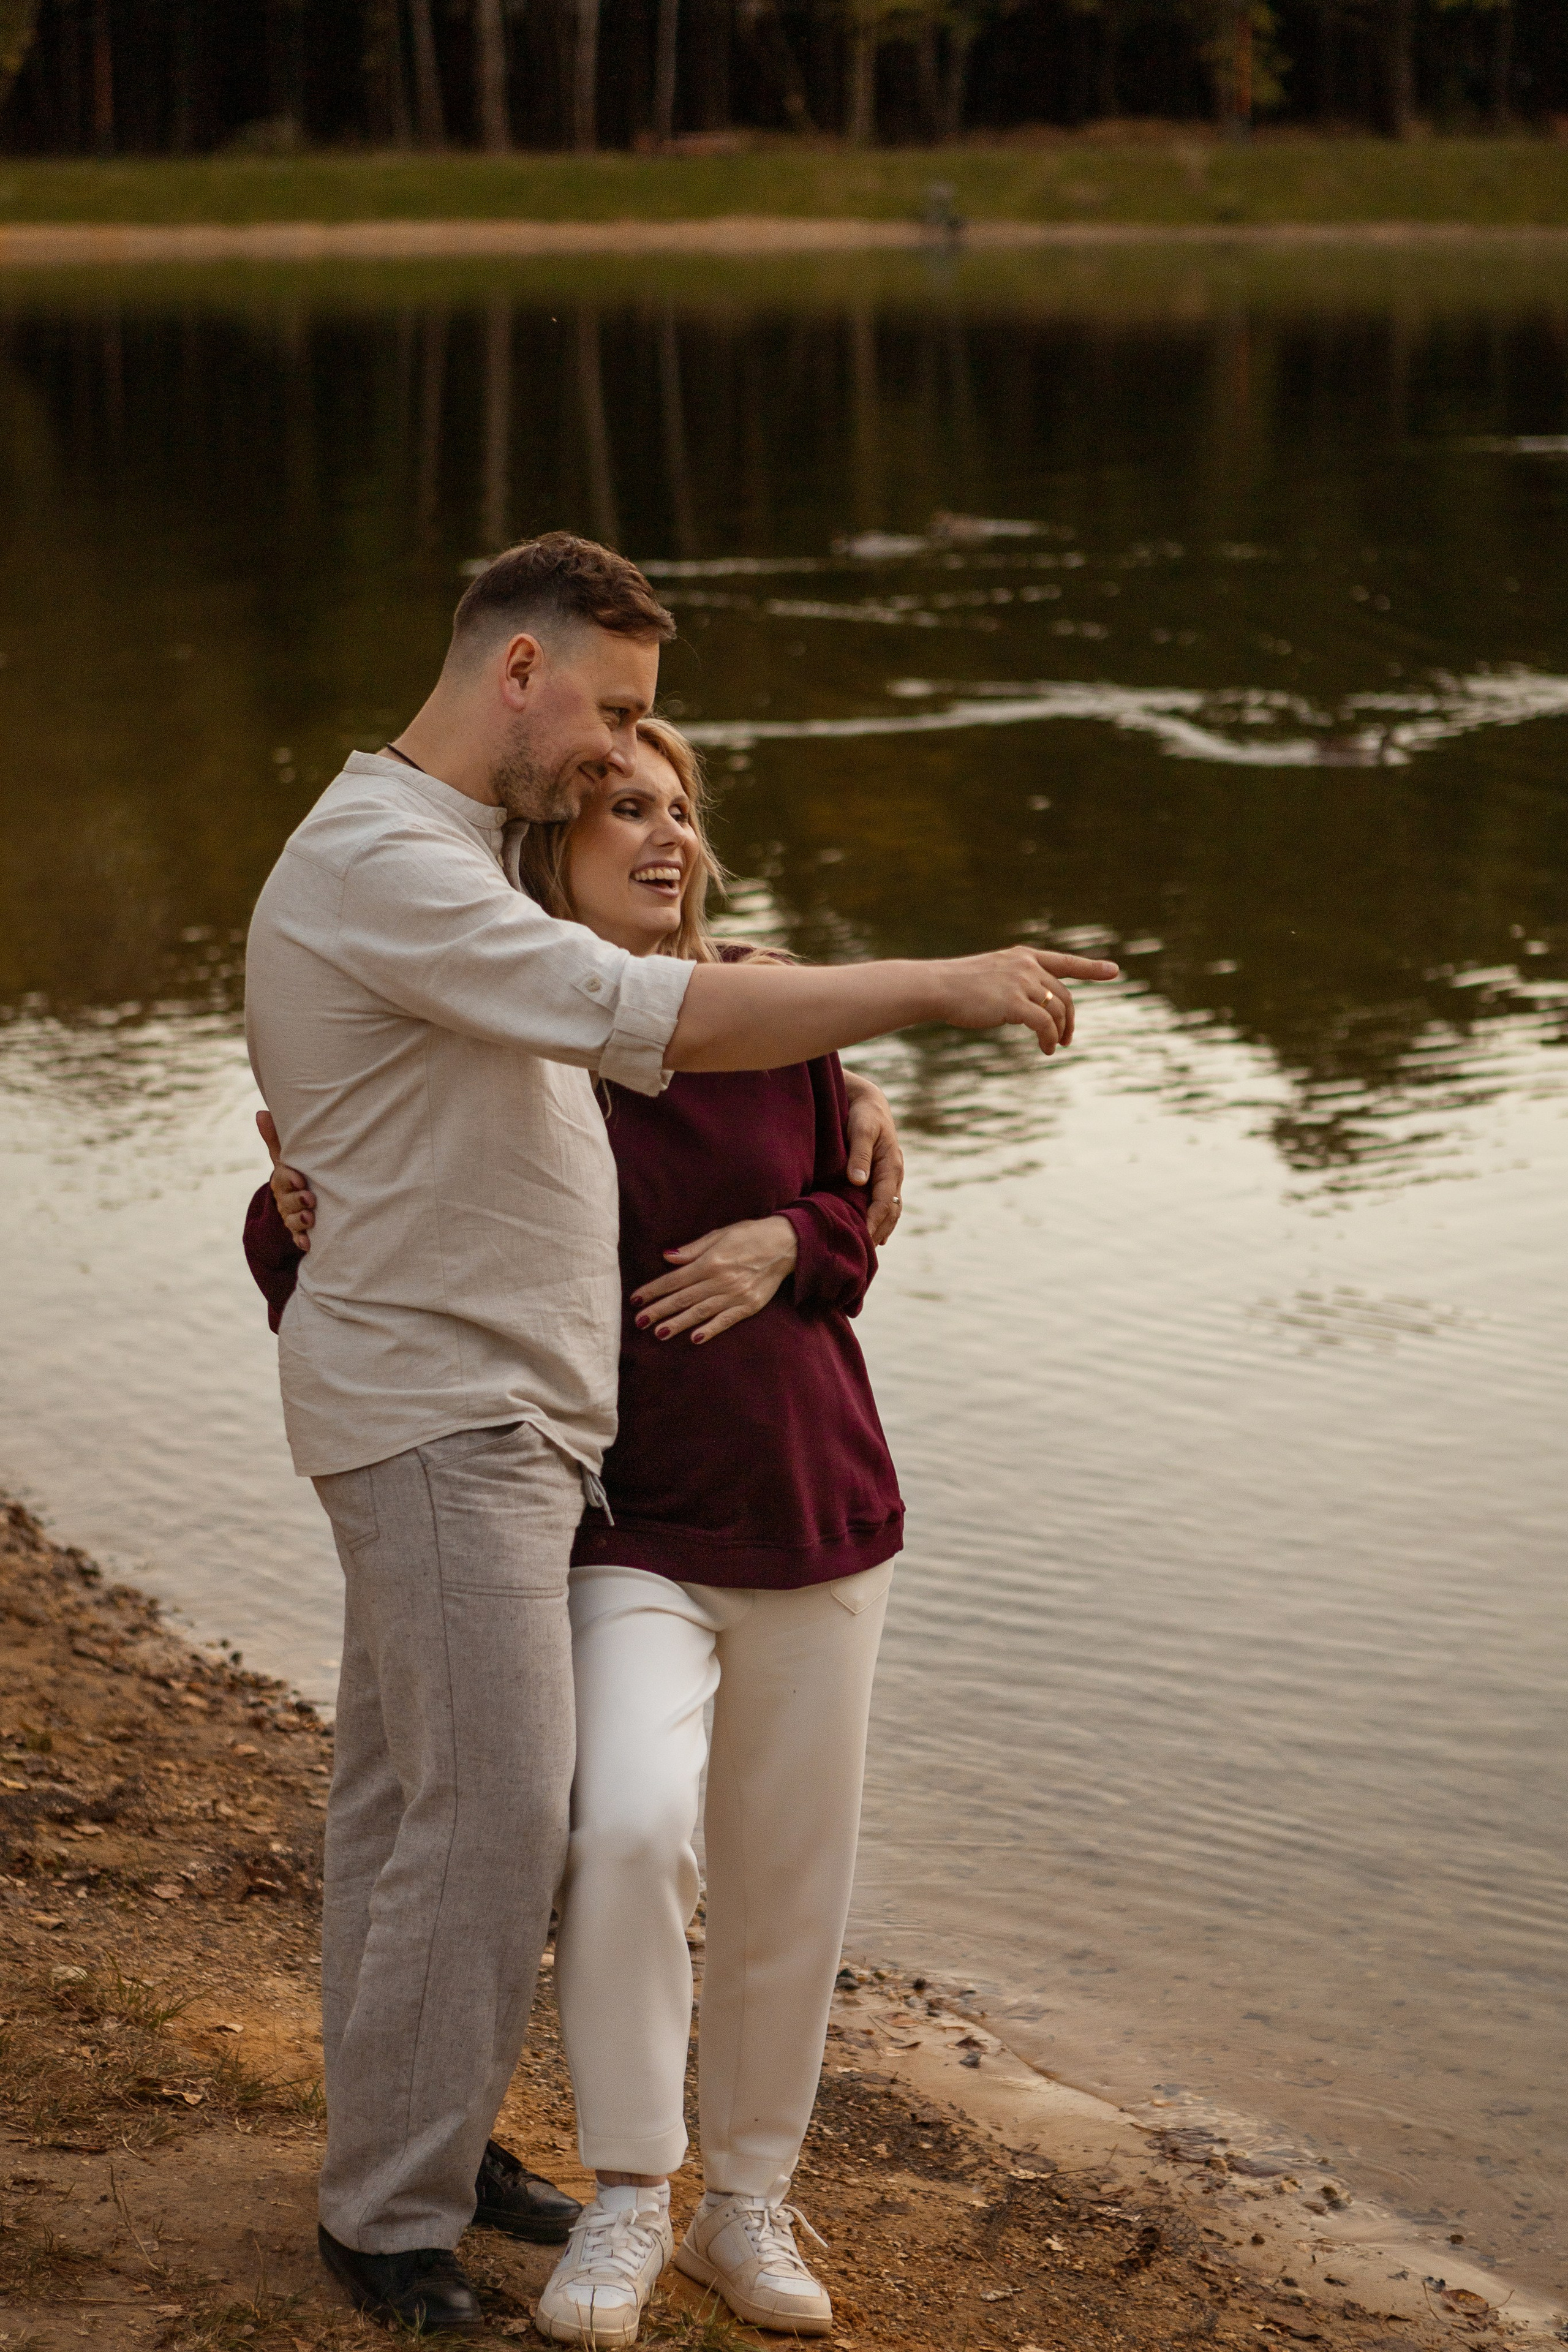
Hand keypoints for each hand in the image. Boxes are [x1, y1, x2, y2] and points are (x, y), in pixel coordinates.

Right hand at [256, 1109, 315, 1252]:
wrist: (299, 1199)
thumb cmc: (295, 1172)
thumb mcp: (286, 1157)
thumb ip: (275, 1137)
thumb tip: (260, 1112)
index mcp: (283, 1179)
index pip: (284, 1178)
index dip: (291, 1180)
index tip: (301, 1180)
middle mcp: (285, 1199)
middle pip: (288, 1201)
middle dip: (298, 1201)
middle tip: (310, 1199)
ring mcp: (291, 1216)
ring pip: (292, 1220)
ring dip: (301, 1220)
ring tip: (311, 1219)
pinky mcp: (298, 1231)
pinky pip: (297, 1237)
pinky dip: (301, 1241)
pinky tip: (307, 1244)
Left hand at [630, 1215, 798, 1345]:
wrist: (787, 1243)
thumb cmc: (750, 1235)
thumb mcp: (720, 1234)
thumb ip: (693, 1249)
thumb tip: (667, 1257)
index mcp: (711, 1261)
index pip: (675, 1279)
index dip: (654, 1290)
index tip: (636, 1299)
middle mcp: (721, 1279)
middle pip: (684, 1298)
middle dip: (660, 1310)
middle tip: (639, 1321)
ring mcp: (736, 1294)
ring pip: (701, 1312)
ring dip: (678, 1323)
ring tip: (659, 1333)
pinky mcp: (750, 1305)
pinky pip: (726, 1320)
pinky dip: (711, 1330)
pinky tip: (695, 1338)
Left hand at [841, 1071, 903, 1245]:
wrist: (867, 1101)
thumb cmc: (863, 1114)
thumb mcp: (861, 1129)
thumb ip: (859, 1154)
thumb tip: (858, 1181)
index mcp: (891, 1165)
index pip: (884, 1201)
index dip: (873, 1221)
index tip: (861, 1237)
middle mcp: (893, 1174)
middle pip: (890, 1210)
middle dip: (878, 1230)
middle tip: (862, 1251)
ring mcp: (889, 1176)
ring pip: (889, 1209)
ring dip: (881, 1228)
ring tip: (867, 1248)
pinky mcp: (881, 1176)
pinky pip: (884, 1203)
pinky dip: (880, 1220)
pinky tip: (873, 1234)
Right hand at [932, 947, 1118, 1053]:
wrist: (937, 987)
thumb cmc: (959, 986)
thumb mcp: (993, 976)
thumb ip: (1017, 984)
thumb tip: (1034, 1009)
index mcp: (1023, 957)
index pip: (1065, 962)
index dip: (1092, 968)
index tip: (1113, 971)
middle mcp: (1027, 966)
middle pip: (1064, 995)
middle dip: (1070, 1020)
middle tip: (1067, 1039)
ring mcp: (1021, 983)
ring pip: (1057, 1011)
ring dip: (1060, 1033)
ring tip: (1053, 1047)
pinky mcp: (1014, 1003)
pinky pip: (1044, 1025)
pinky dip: (1050, 1039)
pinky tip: (1046, 1049)